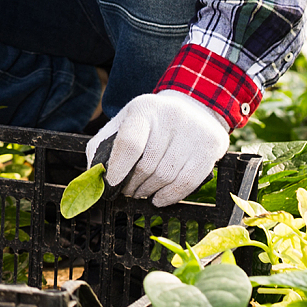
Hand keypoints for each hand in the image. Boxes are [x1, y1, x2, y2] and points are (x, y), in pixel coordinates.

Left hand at [87, 91, 228, 206]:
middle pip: (148, 165)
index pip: (129, 143)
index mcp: (144, 109)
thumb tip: (95, 176)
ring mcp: (194, 131)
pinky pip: (188, 182)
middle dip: (132, 185)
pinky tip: (158, 198)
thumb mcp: (124, 123)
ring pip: (167, 176)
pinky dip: (170, 196)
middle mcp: (171, 116)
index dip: (118, 169)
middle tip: (127, 191)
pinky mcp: (210, 146)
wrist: (192, 108)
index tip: (111, 185)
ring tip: (141, 193)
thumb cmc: (151, 122)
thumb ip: (104, 146)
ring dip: (149, 192)